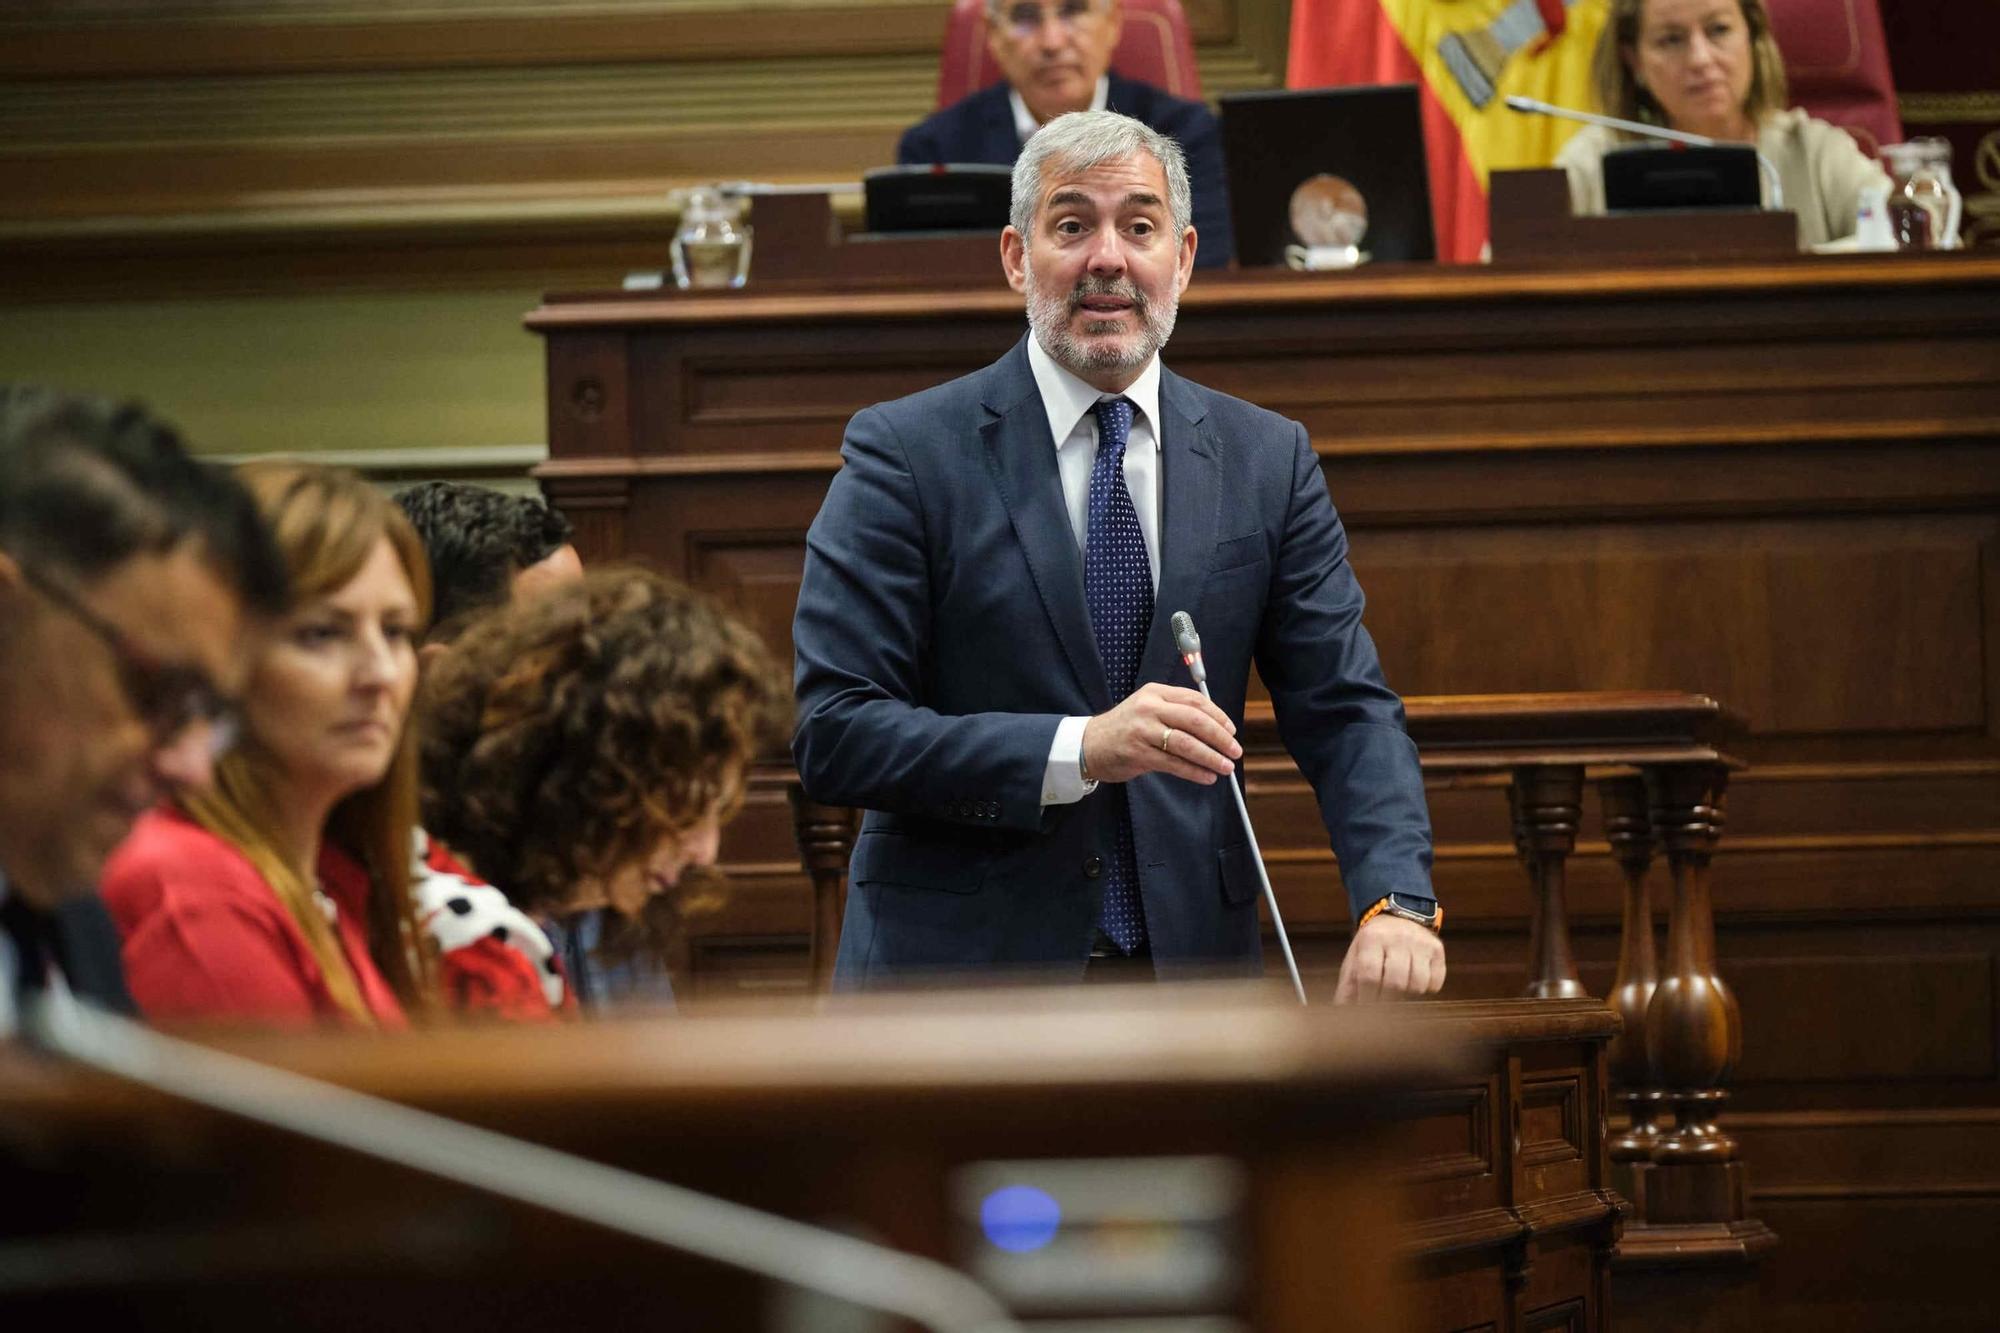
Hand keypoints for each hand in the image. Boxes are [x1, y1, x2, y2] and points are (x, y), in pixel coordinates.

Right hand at [1080, 683, 1240, 784]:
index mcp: (1155, 693)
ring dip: (1210, 757)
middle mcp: (1149, 708)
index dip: (1218, 716)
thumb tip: (1216, 729)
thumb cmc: (1124, 728)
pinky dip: (1193, 771)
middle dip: (1220, 737)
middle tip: (1235, 750)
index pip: (1194, 700)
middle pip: (1194, 720)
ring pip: (1186, 743)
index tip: (1231, 731)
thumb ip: (1176, 712)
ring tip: (1225, 767)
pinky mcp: (1138, 753)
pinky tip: (1206, 777)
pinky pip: (1173, 763)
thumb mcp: (1147, 709)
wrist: (1088, 745)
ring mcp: (1142, 731)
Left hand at [1333, 913, 1444, 1002]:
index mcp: (1372, 938)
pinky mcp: (1437, 949)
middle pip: (1395, 982)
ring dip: (1407, 994)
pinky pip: (1435, 981)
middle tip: (1384, 1003)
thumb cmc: (1374, 944)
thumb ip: (1348, 984)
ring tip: (1399, 990)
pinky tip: (1415, 981)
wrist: (1399, 916)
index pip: (1370, 975)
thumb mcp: (1356, 956)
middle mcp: (1398, 937)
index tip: (1367, 1007)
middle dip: (1388, 999)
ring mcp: (1420, 943)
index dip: (1368, 997)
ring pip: (1417, 984)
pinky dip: (1426, 988)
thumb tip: (1341, 1011)